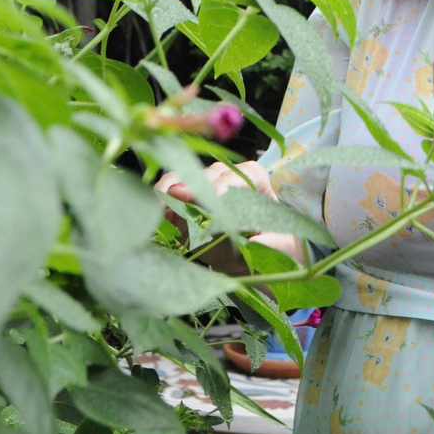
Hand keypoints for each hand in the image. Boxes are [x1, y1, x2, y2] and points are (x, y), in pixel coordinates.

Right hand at [154, 160, 302, 258]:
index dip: (228, 183)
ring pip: (183, 178)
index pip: (243, 175)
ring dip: (169, 190)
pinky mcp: (182, 202)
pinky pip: (167, 194)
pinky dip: (159, 201)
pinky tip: (153, 214)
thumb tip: (257, 242)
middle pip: (208, 175)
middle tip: (179, 198)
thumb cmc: (271, 245)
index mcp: (256, 180)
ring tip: (158, 206)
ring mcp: (201, 187)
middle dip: (194, 188)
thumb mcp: (280, 246)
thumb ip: (272, 243)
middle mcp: (226, 177)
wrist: (253, 258)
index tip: (217, 196)